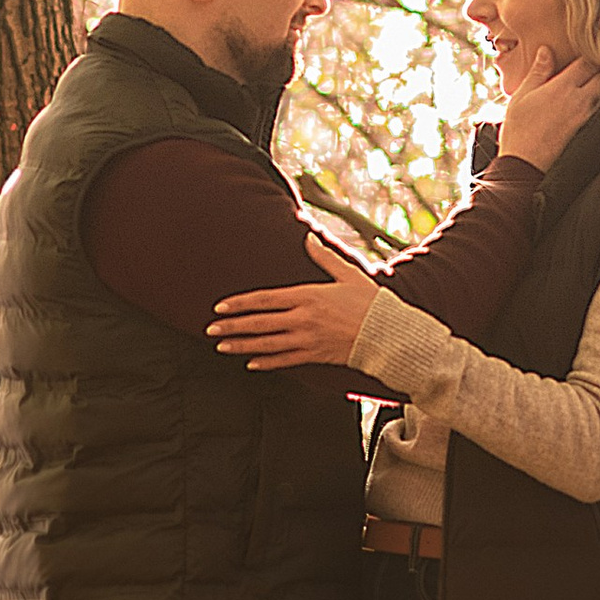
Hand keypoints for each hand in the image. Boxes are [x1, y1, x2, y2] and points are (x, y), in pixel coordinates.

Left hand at [208, 233, 376, 370]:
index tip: (220, 307)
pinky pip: (285, 361)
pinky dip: (266, 362)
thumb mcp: (348, 274)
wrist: (388, 334)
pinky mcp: (315, 356)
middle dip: (232, 326)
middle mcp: (303, 319)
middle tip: (210, 329)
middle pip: (260, 324)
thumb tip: (307, 236)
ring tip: (221, 347)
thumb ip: (324, 257)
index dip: (240, 304)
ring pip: (267, 344)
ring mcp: (308, 340)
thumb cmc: (370, 301)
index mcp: (307, 296)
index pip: (265, 300)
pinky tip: (250, 363)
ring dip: (242, 346)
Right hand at [496, 48, 599, 171]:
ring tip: (594, 71)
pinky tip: (587, 93)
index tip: (590, 42)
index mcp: (563, 88)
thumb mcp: (522, 94)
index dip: (592, 49)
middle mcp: (579, 100)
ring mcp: (584, 115)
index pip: (588, 62)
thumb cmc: (519, 128)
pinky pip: (597, 106)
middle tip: (598, 55)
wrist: (525, 163)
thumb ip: (538, 71)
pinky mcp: (583, 127)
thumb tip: (546, 49)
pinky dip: (597, 96)